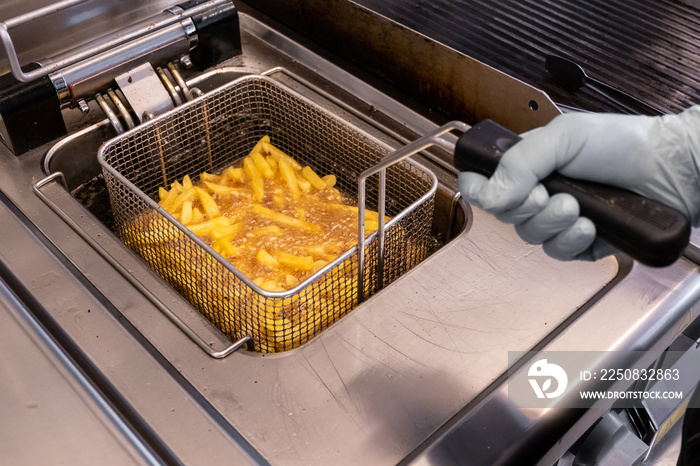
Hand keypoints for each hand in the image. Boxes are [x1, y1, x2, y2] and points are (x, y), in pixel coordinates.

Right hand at [458, 107, 699, 260]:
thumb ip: (519, 163)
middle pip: (505, 215)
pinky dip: (572, 241)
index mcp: (527, 164)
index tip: (496, 192)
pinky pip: (558, 253)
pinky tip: (591, 226)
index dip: (482, 191)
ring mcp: (558, 219)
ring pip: (530, 237)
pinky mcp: (579, 243)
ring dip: (553, 223)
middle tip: (550, 192)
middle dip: (528, 207)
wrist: (669, 170)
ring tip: (578, 206)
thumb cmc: (622, 143)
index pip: (483, 183)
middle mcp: (539, 192)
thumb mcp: (564, 137)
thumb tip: (486, 194)